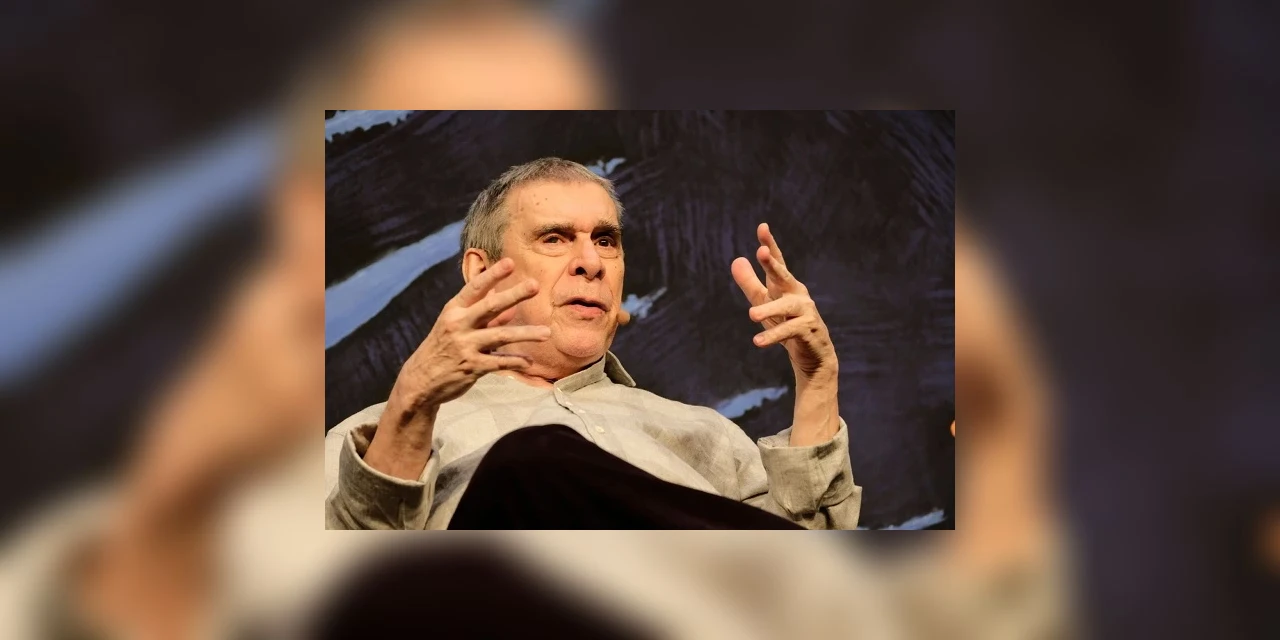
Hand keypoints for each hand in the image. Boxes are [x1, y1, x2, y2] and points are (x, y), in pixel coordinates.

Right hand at [365, 257, 549, 477]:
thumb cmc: (444, 348)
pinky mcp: (472, 367)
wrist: (420, 380)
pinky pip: (499, 362)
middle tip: (535, 285)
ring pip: (500, 336)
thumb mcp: (458, 327)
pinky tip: (529, 361)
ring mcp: (465, 346)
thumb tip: (511, 308)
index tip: (510, 263)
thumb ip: (485, 318)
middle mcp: (459, 325)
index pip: (475, 288)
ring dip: (525, 333)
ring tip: (546, 333)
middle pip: (490, 306)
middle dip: (513, 295)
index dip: (493, 275)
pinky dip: (516, 361)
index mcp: (454, 310)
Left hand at [731, 223, 837, 382]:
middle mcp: (797, 294)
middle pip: (784, 276)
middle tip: (760, 251)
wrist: (813, 355)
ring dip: (769, 309)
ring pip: (786, 306)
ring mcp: (805, 311)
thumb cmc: (787, 324)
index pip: (777, 262)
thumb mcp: (765, 302)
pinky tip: (757, 341)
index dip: (769, 245)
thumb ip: (750, 283)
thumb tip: (736, 259)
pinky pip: (789, 331)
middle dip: (772, 263)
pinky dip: (773, 336)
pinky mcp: (808, 330)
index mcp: (786, 285)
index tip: (762, 227)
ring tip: (752, 315)